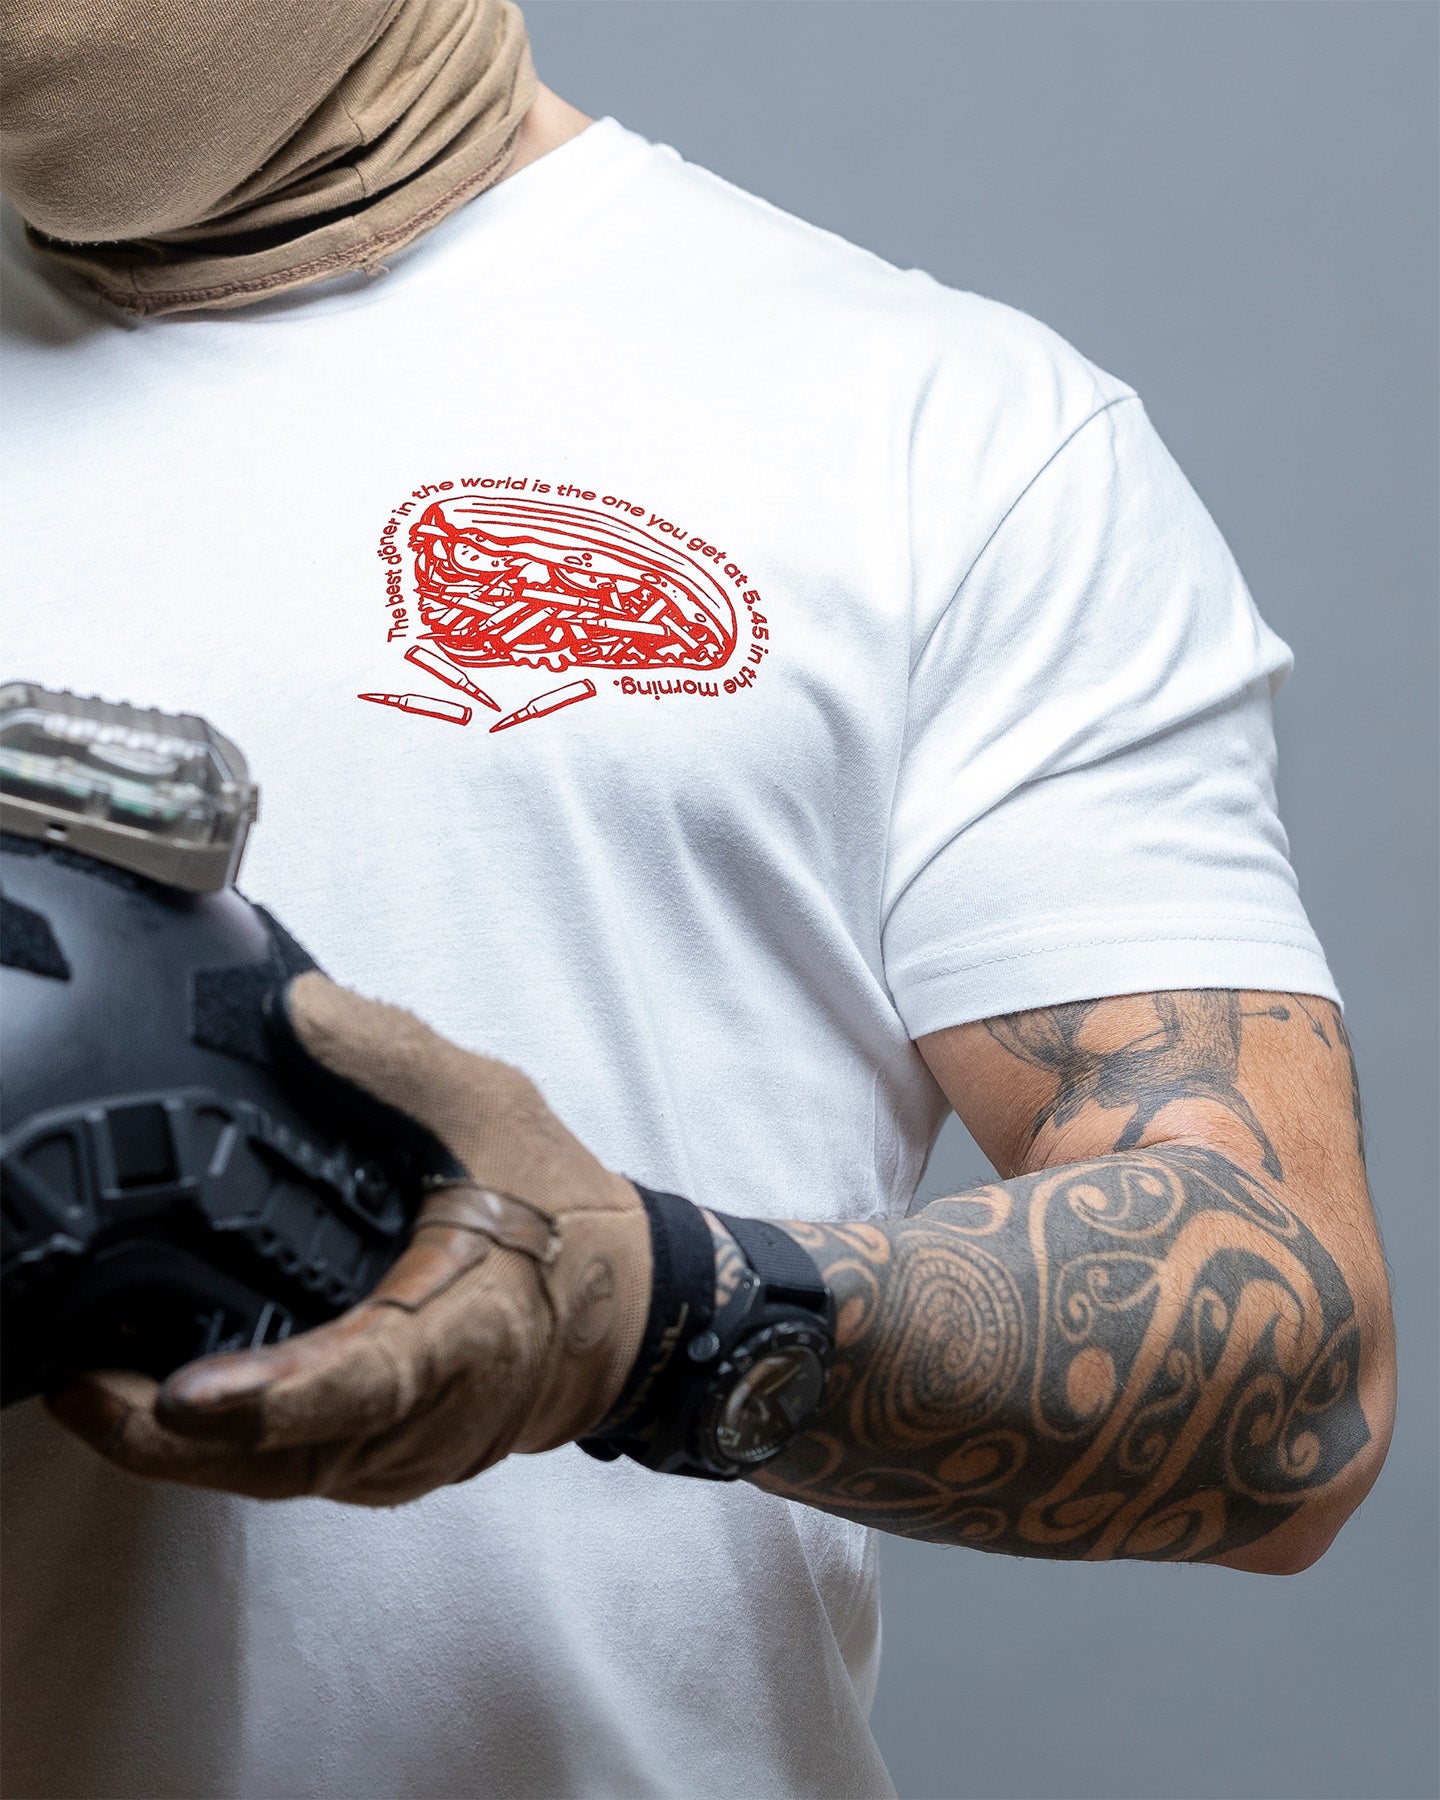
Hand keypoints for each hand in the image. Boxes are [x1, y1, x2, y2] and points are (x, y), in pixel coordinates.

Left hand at [48, 973, 651, 1505]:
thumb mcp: (497, 1111)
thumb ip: (397, 1057)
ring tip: (95, 1395)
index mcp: (471, 1328)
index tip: (188, 1395)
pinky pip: (293, 1474)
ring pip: (281, 1480)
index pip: (369, 1378)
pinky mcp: (389, 1465)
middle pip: (292, 1458)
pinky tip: (163, 1410)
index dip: (278, 1394)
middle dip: (173, 1442)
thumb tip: (294, 1011)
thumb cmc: (568, 1219)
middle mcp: (436, 1415)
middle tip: (82, 1388)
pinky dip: (223, 1452)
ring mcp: (410, 1455)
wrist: (629, 1310)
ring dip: (183, 1456)